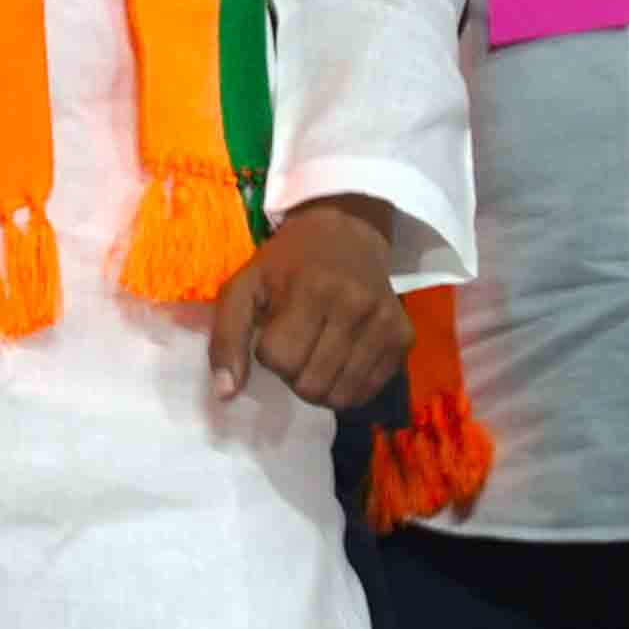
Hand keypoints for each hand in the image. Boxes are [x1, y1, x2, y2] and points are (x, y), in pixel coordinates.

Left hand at [204, 196, 402, 407]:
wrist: (347, 233)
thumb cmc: (287, 263)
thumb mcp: (245, 286)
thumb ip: (227, 338)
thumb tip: (225, 394)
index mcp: (312, 289)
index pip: (280, 360)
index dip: (269, 352)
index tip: (274, 330)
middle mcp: (356, 306)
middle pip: (310, 384)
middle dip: (293, 373)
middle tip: (296, 344)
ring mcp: (385, 324)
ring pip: (340, 396)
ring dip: (318, 384)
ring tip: (316, 352)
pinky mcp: (404, 338)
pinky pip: (367, 393)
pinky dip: (346, 387)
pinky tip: (339, 359)